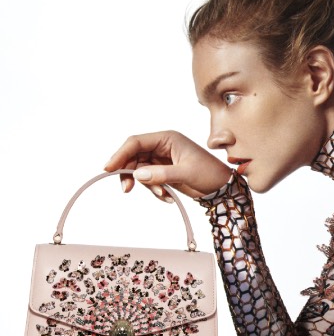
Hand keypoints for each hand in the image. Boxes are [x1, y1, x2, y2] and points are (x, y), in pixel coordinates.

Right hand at [104, 130, 231, 199]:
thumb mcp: (186, 173)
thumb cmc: (210, 174)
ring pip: (139, 170)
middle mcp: (162, 146)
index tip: (109, 168)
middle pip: (133, 156)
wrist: (223, 188)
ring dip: (146, 185)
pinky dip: (153, 190)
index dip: (120, 154)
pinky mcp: (163, 172)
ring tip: (163, 194)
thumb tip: (137, 174)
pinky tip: (168, 197)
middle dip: (130, 173)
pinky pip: (148, 180)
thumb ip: (161, 174)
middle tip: (127, 189)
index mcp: (168, 138)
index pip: (136, 142)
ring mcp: (162, 159)